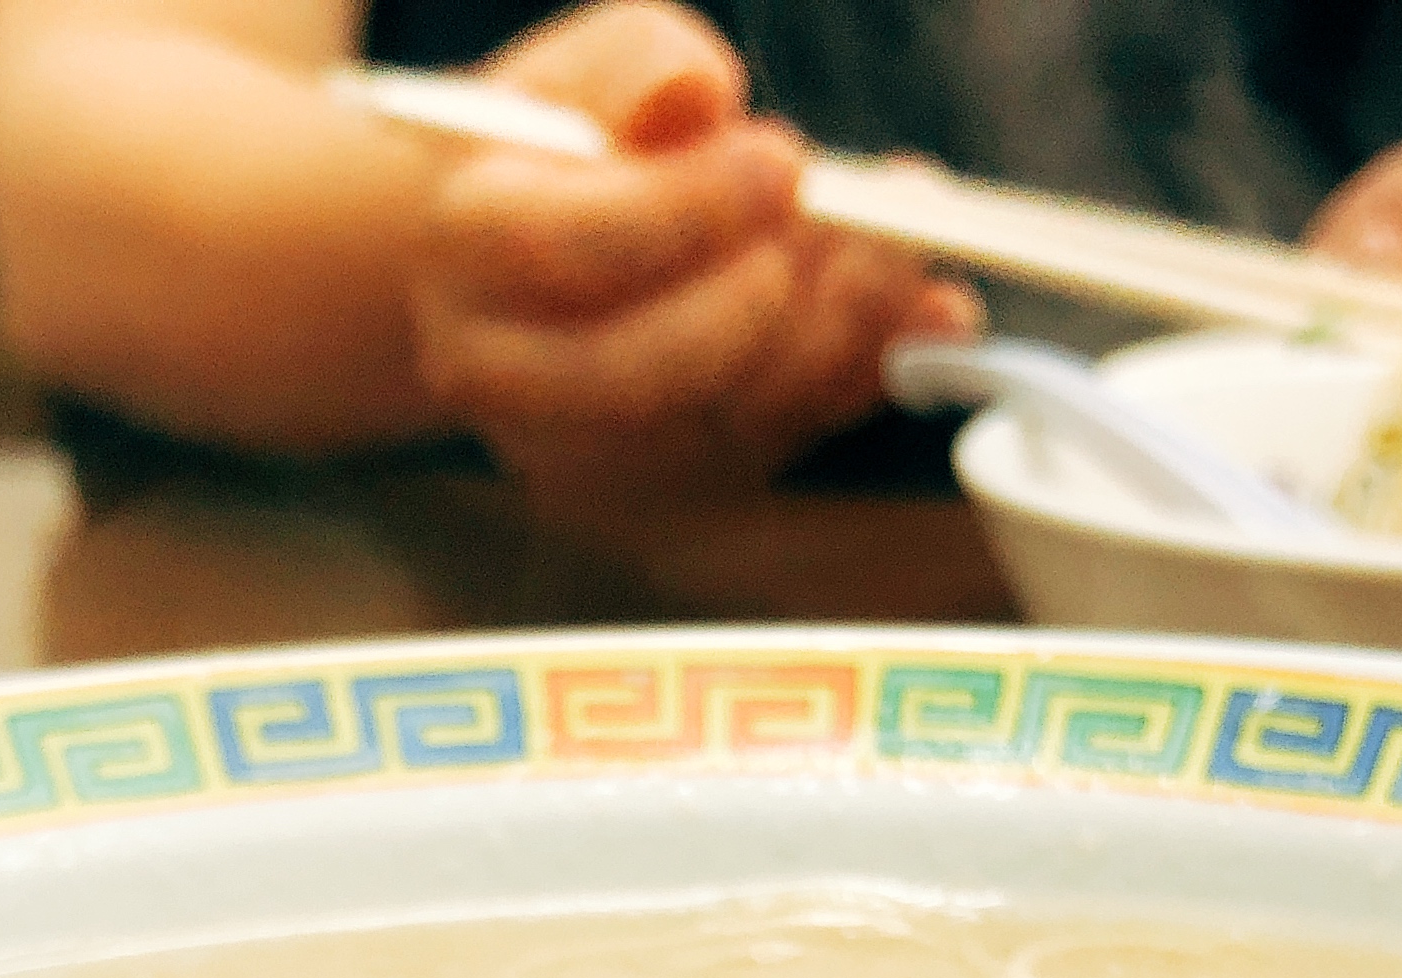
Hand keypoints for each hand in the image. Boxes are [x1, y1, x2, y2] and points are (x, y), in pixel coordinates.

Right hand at [408, 0, 975, 518]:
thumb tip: (700, 95)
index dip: (683, 211)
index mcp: (463, 247)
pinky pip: (776, 448)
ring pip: (714, 424)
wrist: (524, 268)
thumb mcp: (586, 71)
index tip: (781, 158)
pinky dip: (866, 379)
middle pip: (629, 372)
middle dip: (762, 300)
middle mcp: (502, 371)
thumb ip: (636, 67)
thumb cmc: (566, 146)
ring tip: (907, 245)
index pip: (560, 245)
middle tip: (855, 219)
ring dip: (833, 336)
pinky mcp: (665, 486)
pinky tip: (938, 315)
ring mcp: (581, 448)